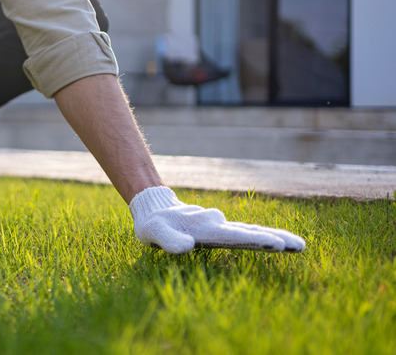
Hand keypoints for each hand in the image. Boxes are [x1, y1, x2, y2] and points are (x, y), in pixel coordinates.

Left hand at [129, 186, 305, 253]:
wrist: (155, 208)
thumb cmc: (153, 224)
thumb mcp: (154, 232)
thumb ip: (169, 240)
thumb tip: (188, 246)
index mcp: (205, 228)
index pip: (234, 235)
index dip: (255, 240)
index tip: (277, 244)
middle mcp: (217, 224)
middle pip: (251, 231)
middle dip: (277, 238)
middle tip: (301, 246)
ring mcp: (220, 225)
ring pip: (252, 230)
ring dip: (275, 237)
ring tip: (299, 245)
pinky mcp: (220, 229)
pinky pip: (245, 232)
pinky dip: (263, 237)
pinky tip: (278, 242)